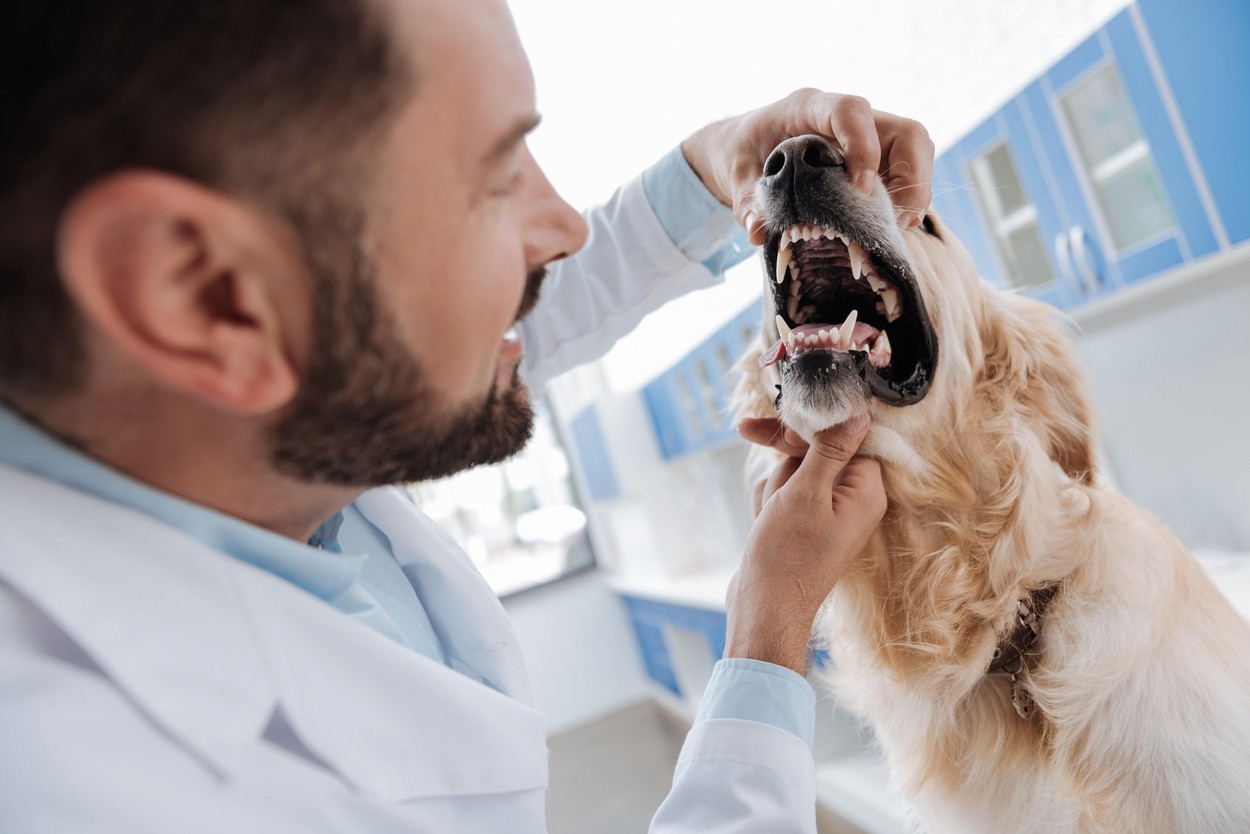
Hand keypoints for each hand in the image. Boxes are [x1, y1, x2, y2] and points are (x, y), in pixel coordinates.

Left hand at [680, 88, 934, 241]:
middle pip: (904, 131)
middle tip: (896, 220)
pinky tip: (891, 228)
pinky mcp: (876, 161)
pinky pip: (907, 175)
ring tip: (897, 228)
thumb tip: (759, 231)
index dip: (863, 145)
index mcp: (809, 107)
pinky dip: (907, 202)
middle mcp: (847, 119)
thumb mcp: (734, 176)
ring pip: (915, 153)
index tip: (862, 189)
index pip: (850, 110)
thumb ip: (746, 202)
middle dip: (912, 175)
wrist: (744, 149)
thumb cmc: (741, 153)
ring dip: (916, 191)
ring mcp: (867, 138)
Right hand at [724, 415, 885, 673]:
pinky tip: (764, 525)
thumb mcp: (806, 493)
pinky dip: (769, 503)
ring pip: (793, 469)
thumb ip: (831, 449)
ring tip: (771, 521)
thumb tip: (858, 412)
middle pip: (817, 450)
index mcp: (866, 491)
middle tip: (776, 498)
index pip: (847, 436)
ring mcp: (826, 510)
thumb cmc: (786, 555)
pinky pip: (784, 491)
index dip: (813, 433)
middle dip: (787, 469)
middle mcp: (852, 499)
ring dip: (774, 488)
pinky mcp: (804, 520)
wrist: (762, 609)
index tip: (785, 434)